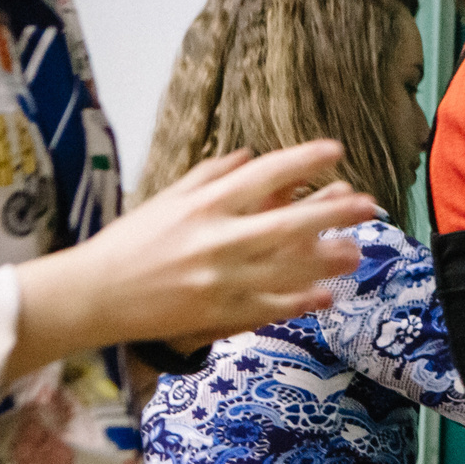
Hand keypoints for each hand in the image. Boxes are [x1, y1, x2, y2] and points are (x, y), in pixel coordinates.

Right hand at [12, 143, 375, 377]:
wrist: (95, 295)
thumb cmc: (130, 242)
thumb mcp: (166, 199)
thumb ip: (210, 175)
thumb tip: (252, 156)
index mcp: (202, 206)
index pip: (261, 176)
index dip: (301, 161)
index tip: (334, 150)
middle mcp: (216, 240)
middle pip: (286, 223)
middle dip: (332, 213)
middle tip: (369, 204)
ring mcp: (221, 280)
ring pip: (287, 268)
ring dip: (326, 260)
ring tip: (356, 251)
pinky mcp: (219, 313)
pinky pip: (270, 306)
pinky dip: (300, 300)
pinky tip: (326, 294)